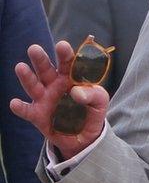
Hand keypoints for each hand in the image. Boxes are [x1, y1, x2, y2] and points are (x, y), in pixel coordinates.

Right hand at [9, 41, 107, 159]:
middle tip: (34, 48)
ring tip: (20, 67)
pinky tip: (15, 103)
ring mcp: (44, 99)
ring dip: (27, 77)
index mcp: (71, 77)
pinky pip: (27, 110)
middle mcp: (54, 85)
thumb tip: (76, 92)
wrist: (84, 136)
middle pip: (46, 70)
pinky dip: (20, 107)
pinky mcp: (37, 115)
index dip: (65, 54)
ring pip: (33, 86)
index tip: (62, 46)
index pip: (68, 63)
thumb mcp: (100, 102)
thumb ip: (94, 94)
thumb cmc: (92, 112)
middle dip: (40, 59)